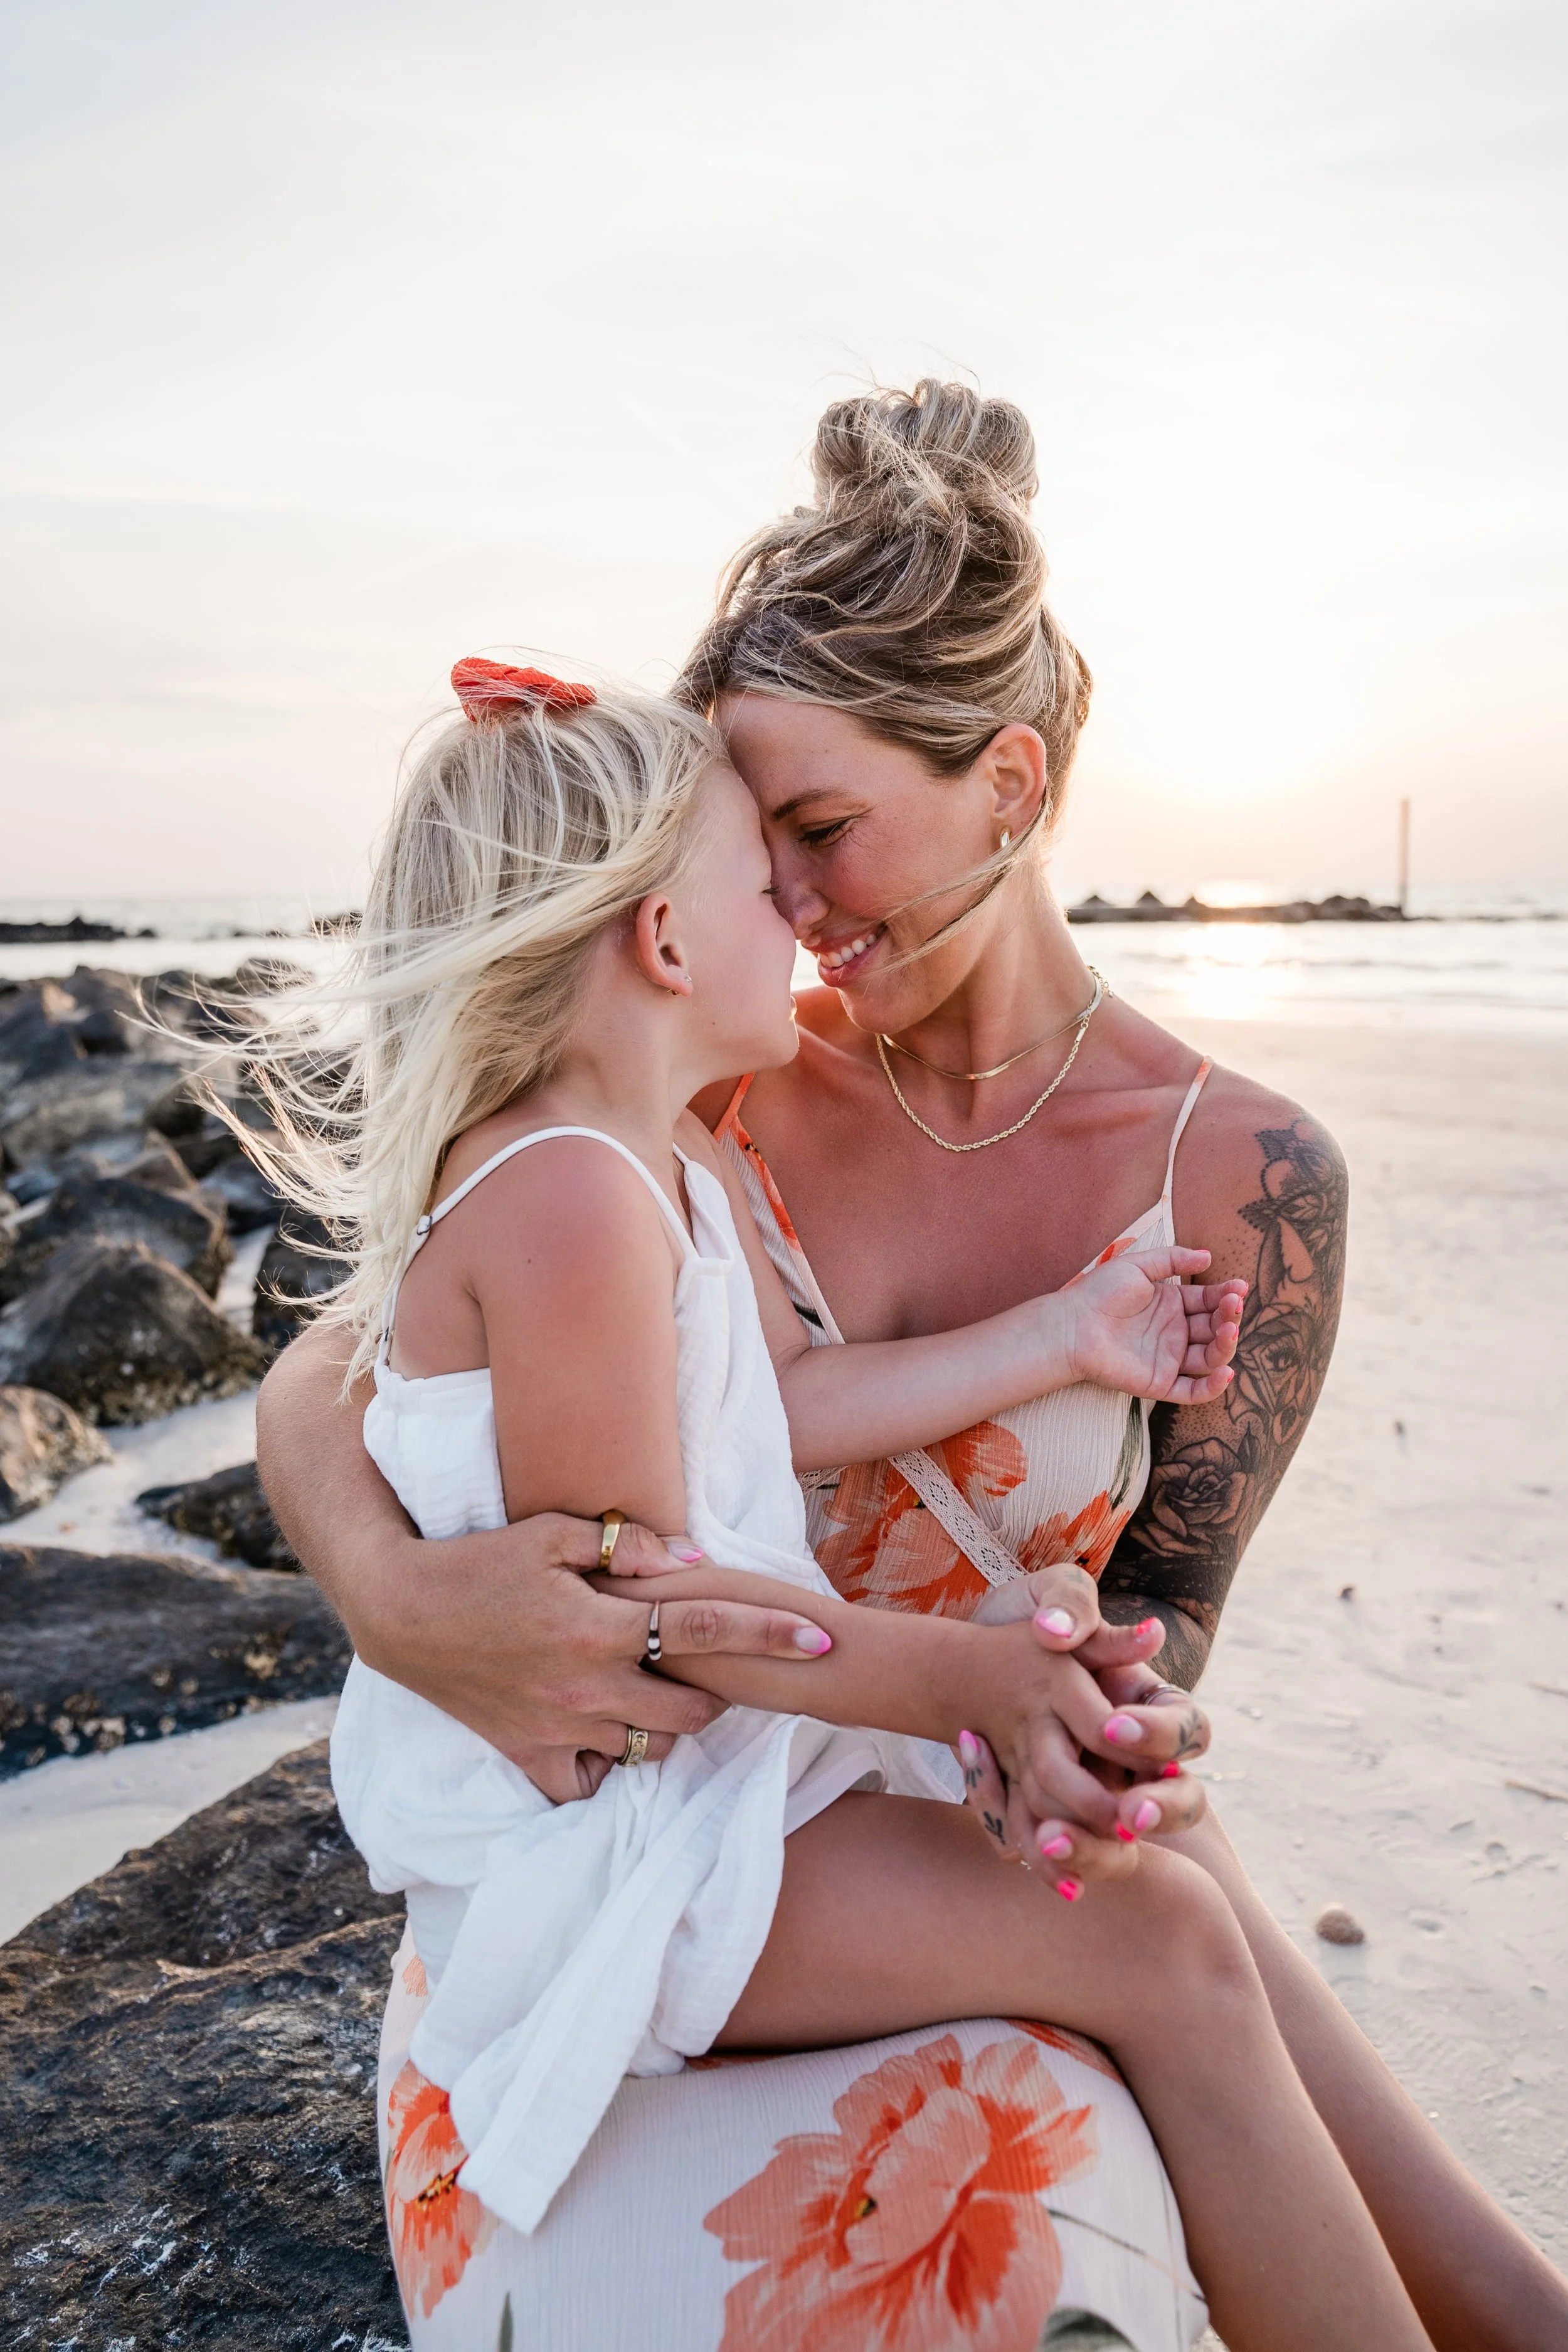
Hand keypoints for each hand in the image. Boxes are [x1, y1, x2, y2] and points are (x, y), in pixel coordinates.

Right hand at [348, 1510, 833, 1804]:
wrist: (401, 1611)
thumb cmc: (479, 1561)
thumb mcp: (551, 1533)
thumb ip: (626, 1546)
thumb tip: (692, 1558)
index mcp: (599, 1628)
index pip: (708, 1631)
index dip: (772, 1635)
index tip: (824, 1641)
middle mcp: (585, 1688)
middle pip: (693, 1712)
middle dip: (719, 1693)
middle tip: (710, 1668)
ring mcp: (557, 1730)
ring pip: (650, 1750)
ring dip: (669, 1726)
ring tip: (658, 1692)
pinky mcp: (528, 1756)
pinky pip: (591, 1784)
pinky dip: (610, 1766)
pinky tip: (609, 1734)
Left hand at [959, 1564, 1210, 1891]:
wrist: (966, 1661)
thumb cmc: (1023, 1620)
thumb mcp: (1046, 1595)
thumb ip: (1072, 1604)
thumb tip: (1099, 1632)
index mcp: (1148, 1703)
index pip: (1187, 1728)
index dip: (1158, 1734)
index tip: (1111, 1727)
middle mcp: (1135, 1758)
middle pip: (1181, 1801)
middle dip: (1160, 1812)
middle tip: (1127, 1817)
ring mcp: (1098, 1795)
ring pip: (1123, 1846)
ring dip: (1092, 1849)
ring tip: (1050, 1839)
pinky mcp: (1056, 1821)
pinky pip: (1064, 1858)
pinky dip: (1046, 1862)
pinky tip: (1021, 1850)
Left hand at [1056, 1246, 1245, 1403]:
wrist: (1071, 1325)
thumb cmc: (1099, 1293)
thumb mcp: (1138, 1266)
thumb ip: (1173, 1259)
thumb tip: (1208, 1256)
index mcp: (1172, 1305)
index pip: (1209, 1301)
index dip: (1226, 1295)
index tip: (1240, 1287)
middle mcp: (1175, 1332)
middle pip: (1213, 1328)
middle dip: (1229, 1317)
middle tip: (1233, 1305)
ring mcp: (1169, 1358)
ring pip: (1209, 1357)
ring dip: (1226, 1345)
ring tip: (1230, 1329)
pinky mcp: (1159, 1383)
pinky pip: (1192, 1391)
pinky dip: (1212, 1386)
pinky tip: (1226, 1372)